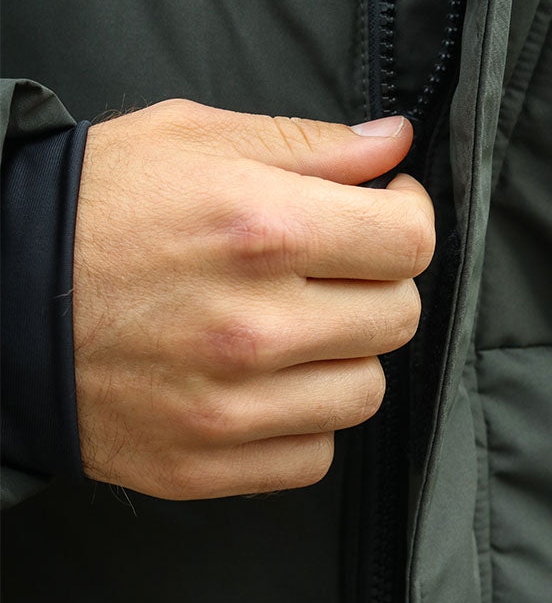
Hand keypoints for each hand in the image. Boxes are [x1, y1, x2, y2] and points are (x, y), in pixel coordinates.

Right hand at [72, 100, 433, 498]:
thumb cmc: (91, 205)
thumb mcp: (192, 138)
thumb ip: (310, 143)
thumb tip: (397, 143)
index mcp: (259, 228)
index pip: (408, 243)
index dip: (409, 218)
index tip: (386, 212)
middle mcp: (252, 325)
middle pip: (398, 318)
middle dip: (379, 282)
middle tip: (336, 266)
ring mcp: (228, 405)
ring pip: (365, 392)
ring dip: (346, 355)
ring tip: (299, 325)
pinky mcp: (203, 464)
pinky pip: (313, 455)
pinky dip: (304, 420)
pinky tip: (268, 382)